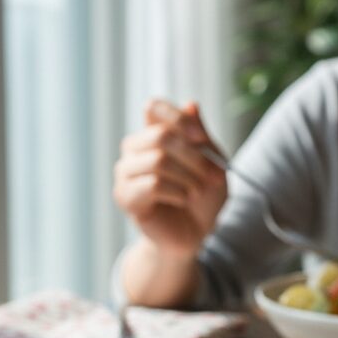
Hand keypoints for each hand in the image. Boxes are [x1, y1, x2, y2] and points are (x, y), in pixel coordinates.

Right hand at [112, 100, 227, 255]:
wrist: (196, 234)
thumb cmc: (203, 197)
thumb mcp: (213, 163)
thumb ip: (202, 136)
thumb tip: (191, 104)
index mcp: (155, 134)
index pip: (154, 107)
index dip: (178, 118)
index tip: (201, 139)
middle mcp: (135, 149)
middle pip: (160, 135)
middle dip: (194, 157)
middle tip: (213, 177)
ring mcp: (126, 172)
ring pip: (157, 160)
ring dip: (188, 177)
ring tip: (197, 192)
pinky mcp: (125, 196)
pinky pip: (151, 185)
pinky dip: (177, 192)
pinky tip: (183, 200)